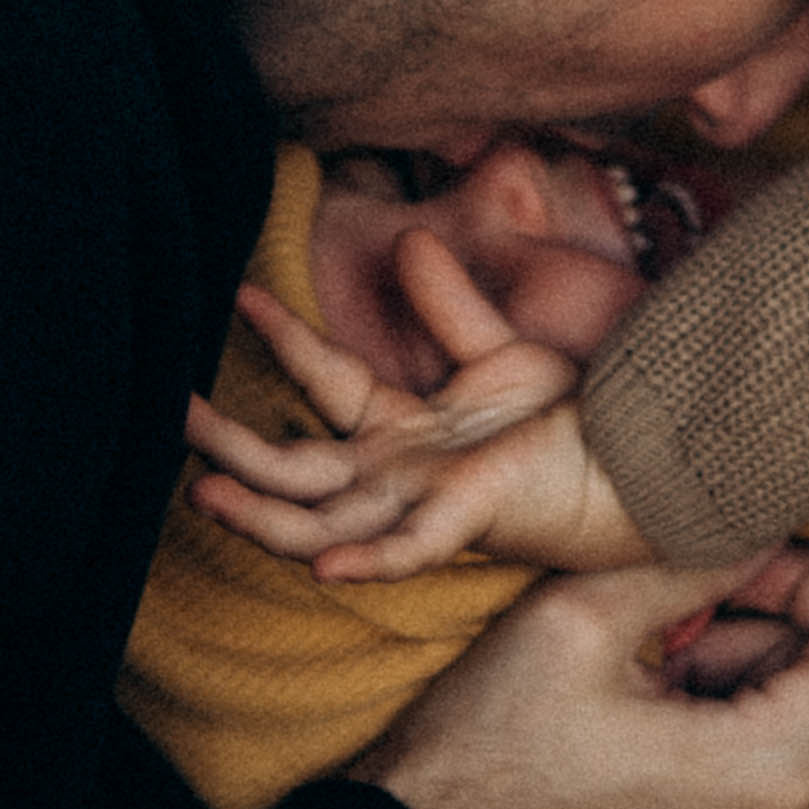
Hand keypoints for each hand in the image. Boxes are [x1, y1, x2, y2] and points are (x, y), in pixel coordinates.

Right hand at [190, 247, 645, 575]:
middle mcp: (398, 475)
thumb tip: (406, 242)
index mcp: (401, 432)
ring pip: (320, 522)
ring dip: (261, 514)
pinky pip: (405, 550)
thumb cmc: (570, 419)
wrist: (639, 457)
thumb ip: (449, 305)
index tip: (239, 291)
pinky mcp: (467, 523)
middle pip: (293, 469)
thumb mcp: (500, 353)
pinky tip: (321, 566)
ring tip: (202, 491)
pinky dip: (365, 559)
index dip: (283, 339)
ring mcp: (425, 504)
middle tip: (170, 414)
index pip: (324, 383)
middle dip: (229, 447)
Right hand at [356, 546, 808, 808]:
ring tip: (638, 675)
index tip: (742, 558)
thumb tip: (770, 518)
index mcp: (770, 776)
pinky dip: (717, 748)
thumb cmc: (484, 747)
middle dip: (759, 633)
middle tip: (667, 613)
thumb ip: (698, 558)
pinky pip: (757, 800)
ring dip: (731, 688)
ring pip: (790, 742)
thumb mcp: (583, 617)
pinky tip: (639, 731)